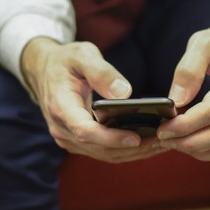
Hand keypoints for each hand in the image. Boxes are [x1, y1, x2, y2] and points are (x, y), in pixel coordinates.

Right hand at [21, 37, 166, 162]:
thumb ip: (101, 72)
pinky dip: (127, 150)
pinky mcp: (78, 142)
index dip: (111, 138)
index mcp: (61, 107)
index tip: (136, 137)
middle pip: (100, 148)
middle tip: (165, 139)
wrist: (44, 71)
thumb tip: (126, 93)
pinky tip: (150, 142)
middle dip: (133, 147)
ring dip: (135, 152)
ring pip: (105, 154)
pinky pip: (104, 152)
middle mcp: (62, 129)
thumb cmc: (65, 61)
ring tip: (164, 142)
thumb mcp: (81, 55)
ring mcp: (69, 139)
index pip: (86, 131)